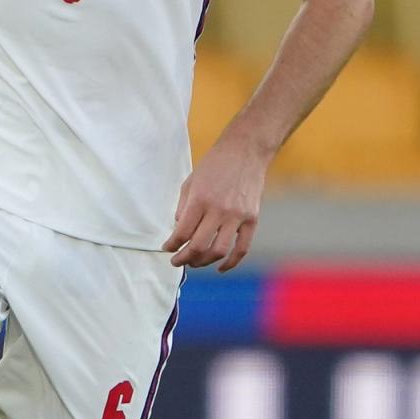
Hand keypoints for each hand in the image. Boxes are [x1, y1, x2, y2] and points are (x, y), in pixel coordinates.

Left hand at [162, 129, 268, 271]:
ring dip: (203, 262)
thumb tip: (179, 231)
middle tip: (177, 260)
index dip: (172, 245)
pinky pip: (242, 248)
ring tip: (195, 262)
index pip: (181, 233)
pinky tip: (220, 267)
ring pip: (218, 251)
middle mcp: (218, 210)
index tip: (167, 248)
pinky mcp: (252, 219)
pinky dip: (231, 262)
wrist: (245, 151)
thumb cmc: (214, 165)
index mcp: (199, 199)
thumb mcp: (190, 182)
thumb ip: (183, 208)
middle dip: (184, 258)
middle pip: (198, 247)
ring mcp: (237, 216)